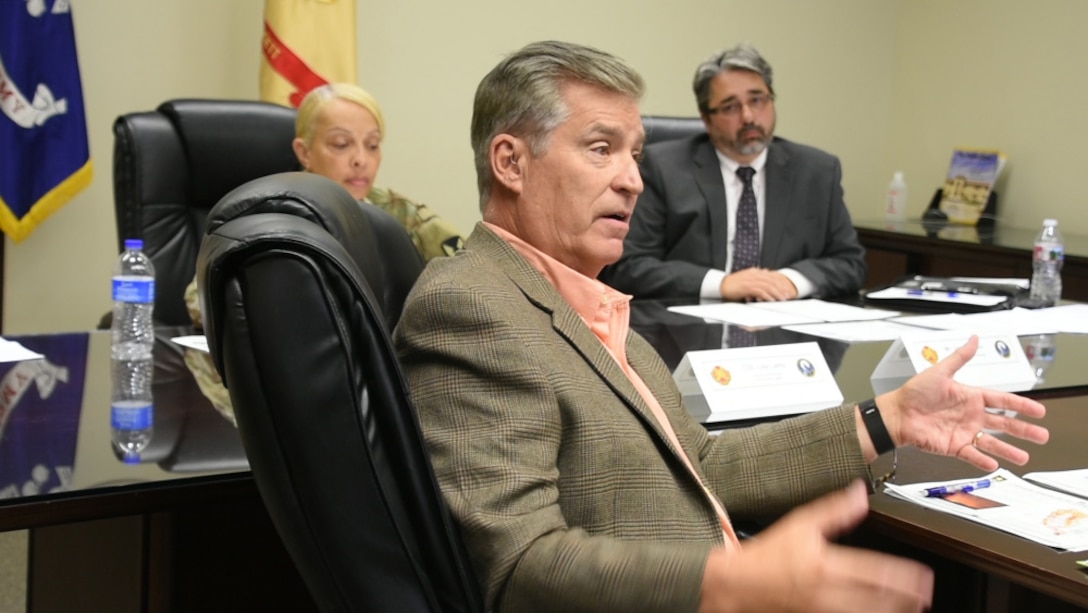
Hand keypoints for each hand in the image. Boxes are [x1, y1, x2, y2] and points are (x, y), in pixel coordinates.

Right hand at [700, 481, 932, 612]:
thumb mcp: (800, 522)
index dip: (904, 575)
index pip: (876, 571)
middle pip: (877, 597)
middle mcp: (828, 590)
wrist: (740, 582)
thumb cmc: (767, 553)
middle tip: (927, 595)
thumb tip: (859, 493)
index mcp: (827, 564)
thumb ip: (833, 509)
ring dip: (892, 610)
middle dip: (906, 597)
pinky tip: (878, 612)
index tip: (924, 576)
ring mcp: (823, 608)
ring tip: (912, 608)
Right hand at [720, 268, 798, 301]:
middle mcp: (753, 274)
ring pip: (767, 285)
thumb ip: (755, 277)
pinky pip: (760, 291)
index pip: (771, 275)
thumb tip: (765, 274)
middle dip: (781, 288)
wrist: (720, 285)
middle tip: (788, 295)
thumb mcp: (746, 279)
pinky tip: (771, 300)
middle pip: (771, 280)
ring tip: (782, 299)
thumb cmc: (732, 285)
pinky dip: (767, 296)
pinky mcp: (746, 286)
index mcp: (754, 272)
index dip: (780, 282)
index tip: (786, 289)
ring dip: (776, 293)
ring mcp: (750, 280)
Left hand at [875, 335, 1048, 470]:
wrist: (896, 414)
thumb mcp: (940, 372)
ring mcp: (963, 432)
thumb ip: (960, 357)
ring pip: (992, 442)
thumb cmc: (914, 393)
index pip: (1002, 401)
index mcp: (970, 397)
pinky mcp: (953, 446)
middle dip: (1024, 430)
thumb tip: (973, 339)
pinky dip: (983, 460)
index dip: (1021, 405)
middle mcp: (970, 416)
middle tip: (1042, 436)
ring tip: (1025, 457)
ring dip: (1009, 450)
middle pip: (1004, 424)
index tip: (1039, 411)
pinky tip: (994, 464)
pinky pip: (972, 454)